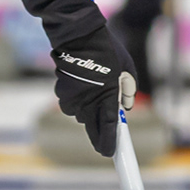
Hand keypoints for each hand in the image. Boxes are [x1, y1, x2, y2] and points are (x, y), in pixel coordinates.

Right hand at [52, 23, 136, 155]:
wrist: (78, 37)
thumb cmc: (107, 51)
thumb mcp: (127, 70)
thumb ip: (128, 91)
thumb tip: (125, 107)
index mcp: (106, 97)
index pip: (108, 129)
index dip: (109, 143)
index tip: (111, 153)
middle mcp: (87, 103)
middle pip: (92, 128)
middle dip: (99, 132)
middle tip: (104, 131)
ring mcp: (72, 99)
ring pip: (81, 115)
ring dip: (88, 111)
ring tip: (95, 92)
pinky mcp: (61, 93)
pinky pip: (71, 105)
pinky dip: (77, 100)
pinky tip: (83, 86)